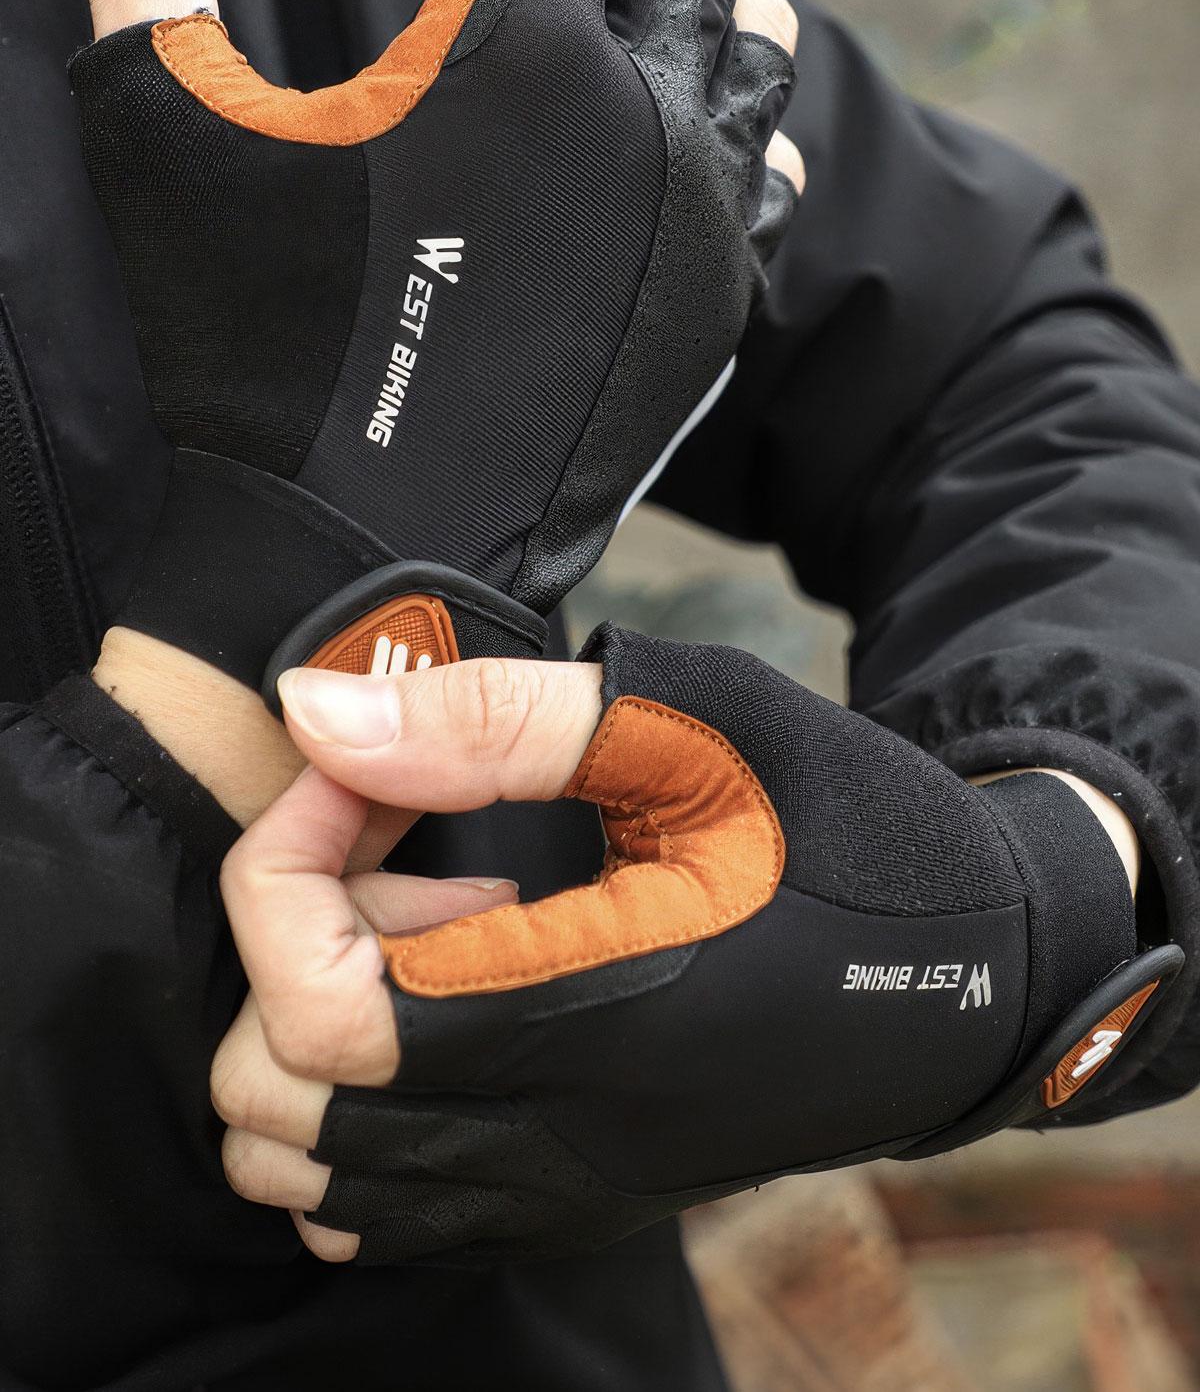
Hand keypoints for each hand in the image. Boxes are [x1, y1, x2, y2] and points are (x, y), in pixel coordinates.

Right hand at [52, 0, 805, 706]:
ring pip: (753, 43)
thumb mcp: (171, 137)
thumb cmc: (256, 355)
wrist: (360, 556)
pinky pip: (762, 171)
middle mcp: (641, 120)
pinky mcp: (709, 307)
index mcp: (521, 51)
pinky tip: (671, 118)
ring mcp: (693, 222)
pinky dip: (728, 115)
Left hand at [213, 632, 1178, 1263]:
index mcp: (594, 1016)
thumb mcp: (693, 731)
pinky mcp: (581, 1198)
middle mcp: (563, 1137)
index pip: (318, 1008)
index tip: (356, 769)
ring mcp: (567, 1186)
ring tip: (441, 925)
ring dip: (323, 1023)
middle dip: (296, 941)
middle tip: (411, 844)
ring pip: (316, 1167)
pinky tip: (460, 994)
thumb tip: (312, 714)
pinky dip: (364, 1099)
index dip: (286, 866)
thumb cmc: (854, 832)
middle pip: (282, 1101)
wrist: (978, 976)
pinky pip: (389, 1200)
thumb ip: (494, 722)